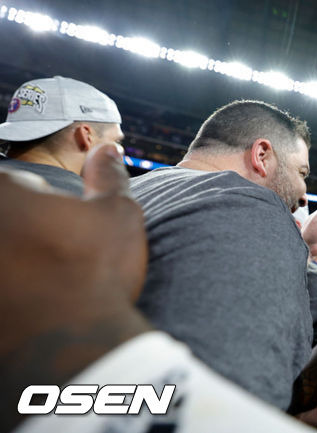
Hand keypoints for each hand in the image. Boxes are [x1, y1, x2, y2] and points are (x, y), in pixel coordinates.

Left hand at [0, 144, 150, 430]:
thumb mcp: (117, 215)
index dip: (32, 201)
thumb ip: (108, 178)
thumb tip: (108, 149)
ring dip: (13, 261)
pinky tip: (24, 301)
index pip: (8, 185)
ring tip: (37, 281)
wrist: (72, 347)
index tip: (52, 225)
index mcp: (1, 194)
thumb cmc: (95, 274)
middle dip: (20, 231)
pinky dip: (9, 292)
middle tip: (47, 254)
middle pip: (2, 219)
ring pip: (0, 254)